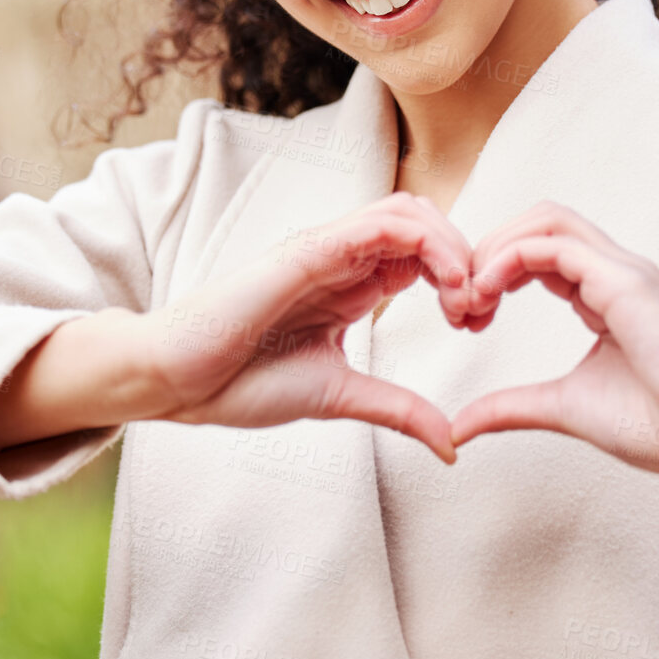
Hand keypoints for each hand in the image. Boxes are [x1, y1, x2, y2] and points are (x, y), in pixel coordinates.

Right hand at [143, 192, 474, 462]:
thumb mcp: (341, 397)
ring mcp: (325, 249)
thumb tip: (451, 445)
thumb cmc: (242, 384)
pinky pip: (379, 224)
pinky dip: (425, 243)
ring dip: (452, 246)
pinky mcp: (309, 250)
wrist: (179, 383)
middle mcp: (342, 259)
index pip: (423, 255)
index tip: (476, 325)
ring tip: (466, 296)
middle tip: (480, 311)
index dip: (462, 280)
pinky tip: (444, 286)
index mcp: (351, 286)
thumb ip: (398, 409)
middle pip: (426, 223)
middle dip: (468, 258)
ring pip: (410, 212)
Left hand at [446, 202, 658, 511]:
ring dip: (497, 247)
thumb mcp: (562, 407)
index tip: (467, 315)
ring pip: (547, 220)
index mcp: (604, 291)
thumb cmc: (657, 424)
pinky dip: (511, 260)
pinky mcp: (626, 283)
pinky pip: (555, 247)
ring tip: (471, 294)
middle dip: (488, 247)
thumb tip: (459, 426)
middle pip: (539, 220)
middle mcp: (614, 270)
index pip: (539, 248)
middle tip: (460, 299)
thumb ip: (511, 407)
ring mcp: (623, 271)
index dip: (493, 269)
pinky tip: (488, 293)